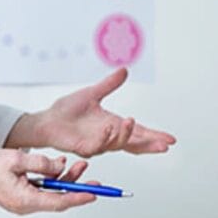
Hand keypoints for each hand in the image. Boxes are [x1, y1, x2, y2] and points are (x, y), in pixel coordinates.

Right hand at [0, 149, 96, 213]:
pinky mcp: (22, 196)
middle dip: (77, 188)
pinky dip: (53, 179)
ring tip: (78, 165)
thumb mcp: (17, 159)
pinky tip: (59, 166)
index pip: (59, 201)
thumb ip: (42, 163)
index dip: (79, 198)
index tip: (94, 194)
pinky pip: (43, 190)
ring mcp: (24, 202)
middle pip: (59, 198)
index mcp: (26, 199)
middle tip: (95, 181)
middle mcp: (27, 205)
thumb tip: (60, 167)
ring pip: (52, 193)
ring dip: (66, 181)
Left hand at [10, 68, 176, 157]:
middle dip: (150, 144)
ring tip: (133, 122)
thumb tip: (124, 70)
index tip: (170, 139)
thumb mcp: (92, 93)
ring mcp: (97, 143)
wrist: (47, 120)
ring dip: (127, 135)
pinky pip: (98, 145)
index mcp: (113, 125)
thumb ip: (109, 84)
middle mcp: (108, 136)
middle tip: (164, 145)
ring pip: (118, 144)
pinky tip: (111, 128)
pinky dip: (106, 137)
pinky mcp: (84, 147)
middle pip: (134, 143)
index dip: (154, 136)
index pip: (139, 132)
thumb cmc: (67, 110)